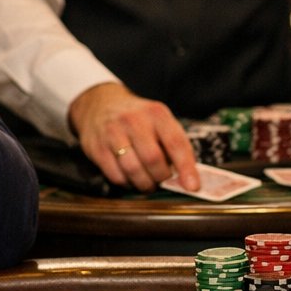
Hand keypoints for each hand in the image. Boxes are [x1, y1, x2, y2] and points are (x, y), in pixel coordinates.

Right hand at [68, 82, 197, 191]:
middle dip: (161, 177)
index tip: (192, 186)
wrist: (100, 104)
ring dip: (144, 184)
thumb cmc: (138, 119)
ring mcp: (113, 133)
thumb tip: (188, 177)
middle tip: (163, 181)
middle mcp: (134, 120)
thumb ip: (174, 145)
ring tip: (148, 183)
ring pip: (133, 170)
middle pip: (153, 159)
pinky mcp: (97, 148)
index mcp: (156, 113)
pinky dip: (127, 183)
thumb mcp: (159, 121)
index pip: (175, 143)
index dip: (186, 167)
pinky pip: (116, 175)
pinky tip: (130, 178)